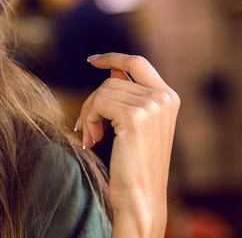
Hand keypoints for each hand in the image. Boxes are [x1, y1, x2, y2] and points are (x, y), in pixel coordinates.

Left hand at [75, 53, 179, 237]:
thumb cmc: (135, 164)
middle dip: (93, 101)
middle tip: (84, 126)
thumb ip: (128, 95)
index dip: (114, 57)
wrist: (141, 196)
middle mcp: (164, 97)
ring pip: (101, 92)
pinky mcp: (134, 116)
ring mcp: (151, 105)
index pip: (138, 63)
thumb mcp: (136, 124)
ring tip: (92, 138)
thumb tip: (111, 70)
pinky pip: (98, 104)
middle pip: (112, 80)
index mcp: (169, 97)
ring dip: (89, 114)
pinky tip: (93, 140)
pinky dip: (89, 120)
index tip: (93, 60)